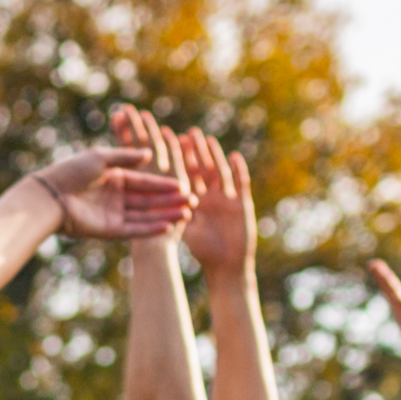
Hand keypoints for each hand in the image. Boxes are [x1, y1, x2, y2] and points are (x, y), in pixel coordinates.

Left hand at [29, 107, 189, 241]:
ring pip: (144, 215)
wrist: (50, 196)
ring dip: (164, 215)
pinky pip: (133, 230)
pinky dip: (149, 229)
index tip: (183, 185)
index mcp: (114, 178)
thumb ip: (125, 156)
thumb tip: (149, 154)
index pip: (144, 181)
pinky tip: (167, 227)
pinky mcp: (108, 231)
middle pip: (148, 200)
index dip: (163, 184)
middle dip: (169, 201)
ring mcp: (112, 215)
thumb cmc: (72, 172)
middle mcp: (115, 197)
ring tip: (185, 214)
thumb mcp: (101, 158)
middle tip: (192, 201)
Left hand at [179, 133, 256, 277]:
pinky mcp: (242, 203)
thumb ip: (177, 210)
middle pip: (202, 168)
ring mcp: (227, 198)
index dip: (178, 156)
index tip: (168, 138)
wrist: (227, 267)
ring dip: (214, 156)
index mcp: (195, 200)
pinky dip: (238, 170)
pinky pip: (241, 183)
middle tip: (190, 132)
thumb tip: (158, 196)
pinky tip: (234, 156)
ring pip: (219, 172)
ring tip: (208, 139)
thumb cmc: (205, 251)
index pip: (185, 173)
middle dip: (196, 151)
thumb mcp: (188, 228)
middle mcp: (210, 195)